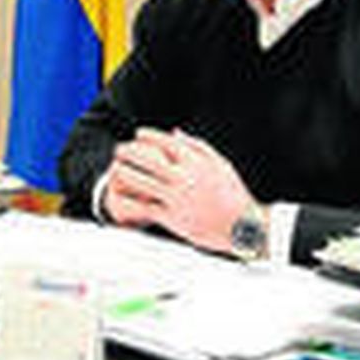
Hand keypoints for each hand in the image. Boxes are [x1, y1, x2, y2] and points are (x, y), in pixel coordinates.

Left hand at [102, 128, 257, 254]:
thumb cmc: (234, 194)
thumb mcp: (221, 164)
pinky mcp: (172, 218)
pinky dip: (130, 200)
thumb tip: (175, 132)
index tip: (138, 133)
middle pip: (147, 159)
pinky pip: (144, 207)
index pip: (165, 143)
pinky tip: (120, 196)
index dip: (148, 135)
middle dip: (129, 152)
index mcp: (196, 163)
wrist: (245, 227)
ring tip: (115, 168)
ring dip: (124, 173)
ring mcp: (176, 198)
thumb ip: (197, 146)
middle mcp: (184, 178)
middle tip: (119, 149)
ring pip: (141, 182)